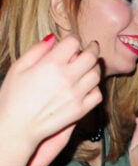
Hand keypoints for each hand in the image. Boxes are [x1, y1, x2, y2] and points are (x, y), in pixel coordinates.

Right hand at [0, 35, 101, 165]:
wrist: (16, 126)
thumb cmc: (13, 97)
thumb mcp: (18, 68)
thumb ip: (36, 51)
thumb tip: (52, 38)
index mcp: (51, 64)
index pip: (73, 43)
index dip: (74, 38)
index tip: (74, 40)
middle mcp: (67, 78)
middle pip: (90, 57)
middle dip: (93, 48)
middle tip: (92, 47)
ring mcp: (76, 94)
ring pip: (96, 75)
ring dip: (96, 67)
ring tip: (91, 65)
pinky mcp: (81, 110)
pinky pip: (97, 95)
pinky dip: (96, 87)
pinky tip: (89, 85)